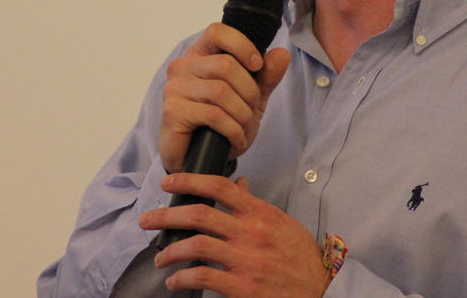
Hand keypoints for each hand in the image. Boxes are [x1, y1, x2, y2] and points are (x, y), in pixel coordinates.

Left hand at [139, 174, 329, 297]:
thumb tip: (238, 184)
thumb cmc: (300, 257)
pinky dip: (182, 278)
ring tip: (160, 257)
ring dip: (170, 251)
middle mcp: (250, 233)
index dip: (189, 180)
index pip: (220, 186)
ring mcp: (245, 260)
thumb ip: (255, 205)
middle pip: (199, 215)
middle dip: (166, 215)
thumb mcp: (280, 223)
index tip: (168, 182)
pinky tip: (175, 281)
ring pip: (196, 246)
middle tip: (146, 220)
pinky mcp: (242, 286)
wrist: (320, 290)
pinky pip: (202, 277)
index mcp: (260, 213)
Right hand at [159, 23, 290, 173]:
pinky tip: (236, 140)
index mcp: (200, 55)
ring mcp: (175, 88)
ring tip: (245, 129)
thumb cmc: (220, 125)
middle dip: (249, 91)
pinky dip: (233, 130)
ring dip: (242, 114)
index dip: (242, 45)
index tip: (257, 65)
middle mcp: (183, 67)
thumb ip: (266, 76)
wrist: (198, 161)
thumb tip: (282, 54)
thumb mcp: (251, 98)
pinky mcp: (173, 112)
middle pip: (226, 65)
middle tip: (252, 111)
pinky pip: (213, 115)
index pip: (217, 32)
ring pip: (221, 91)